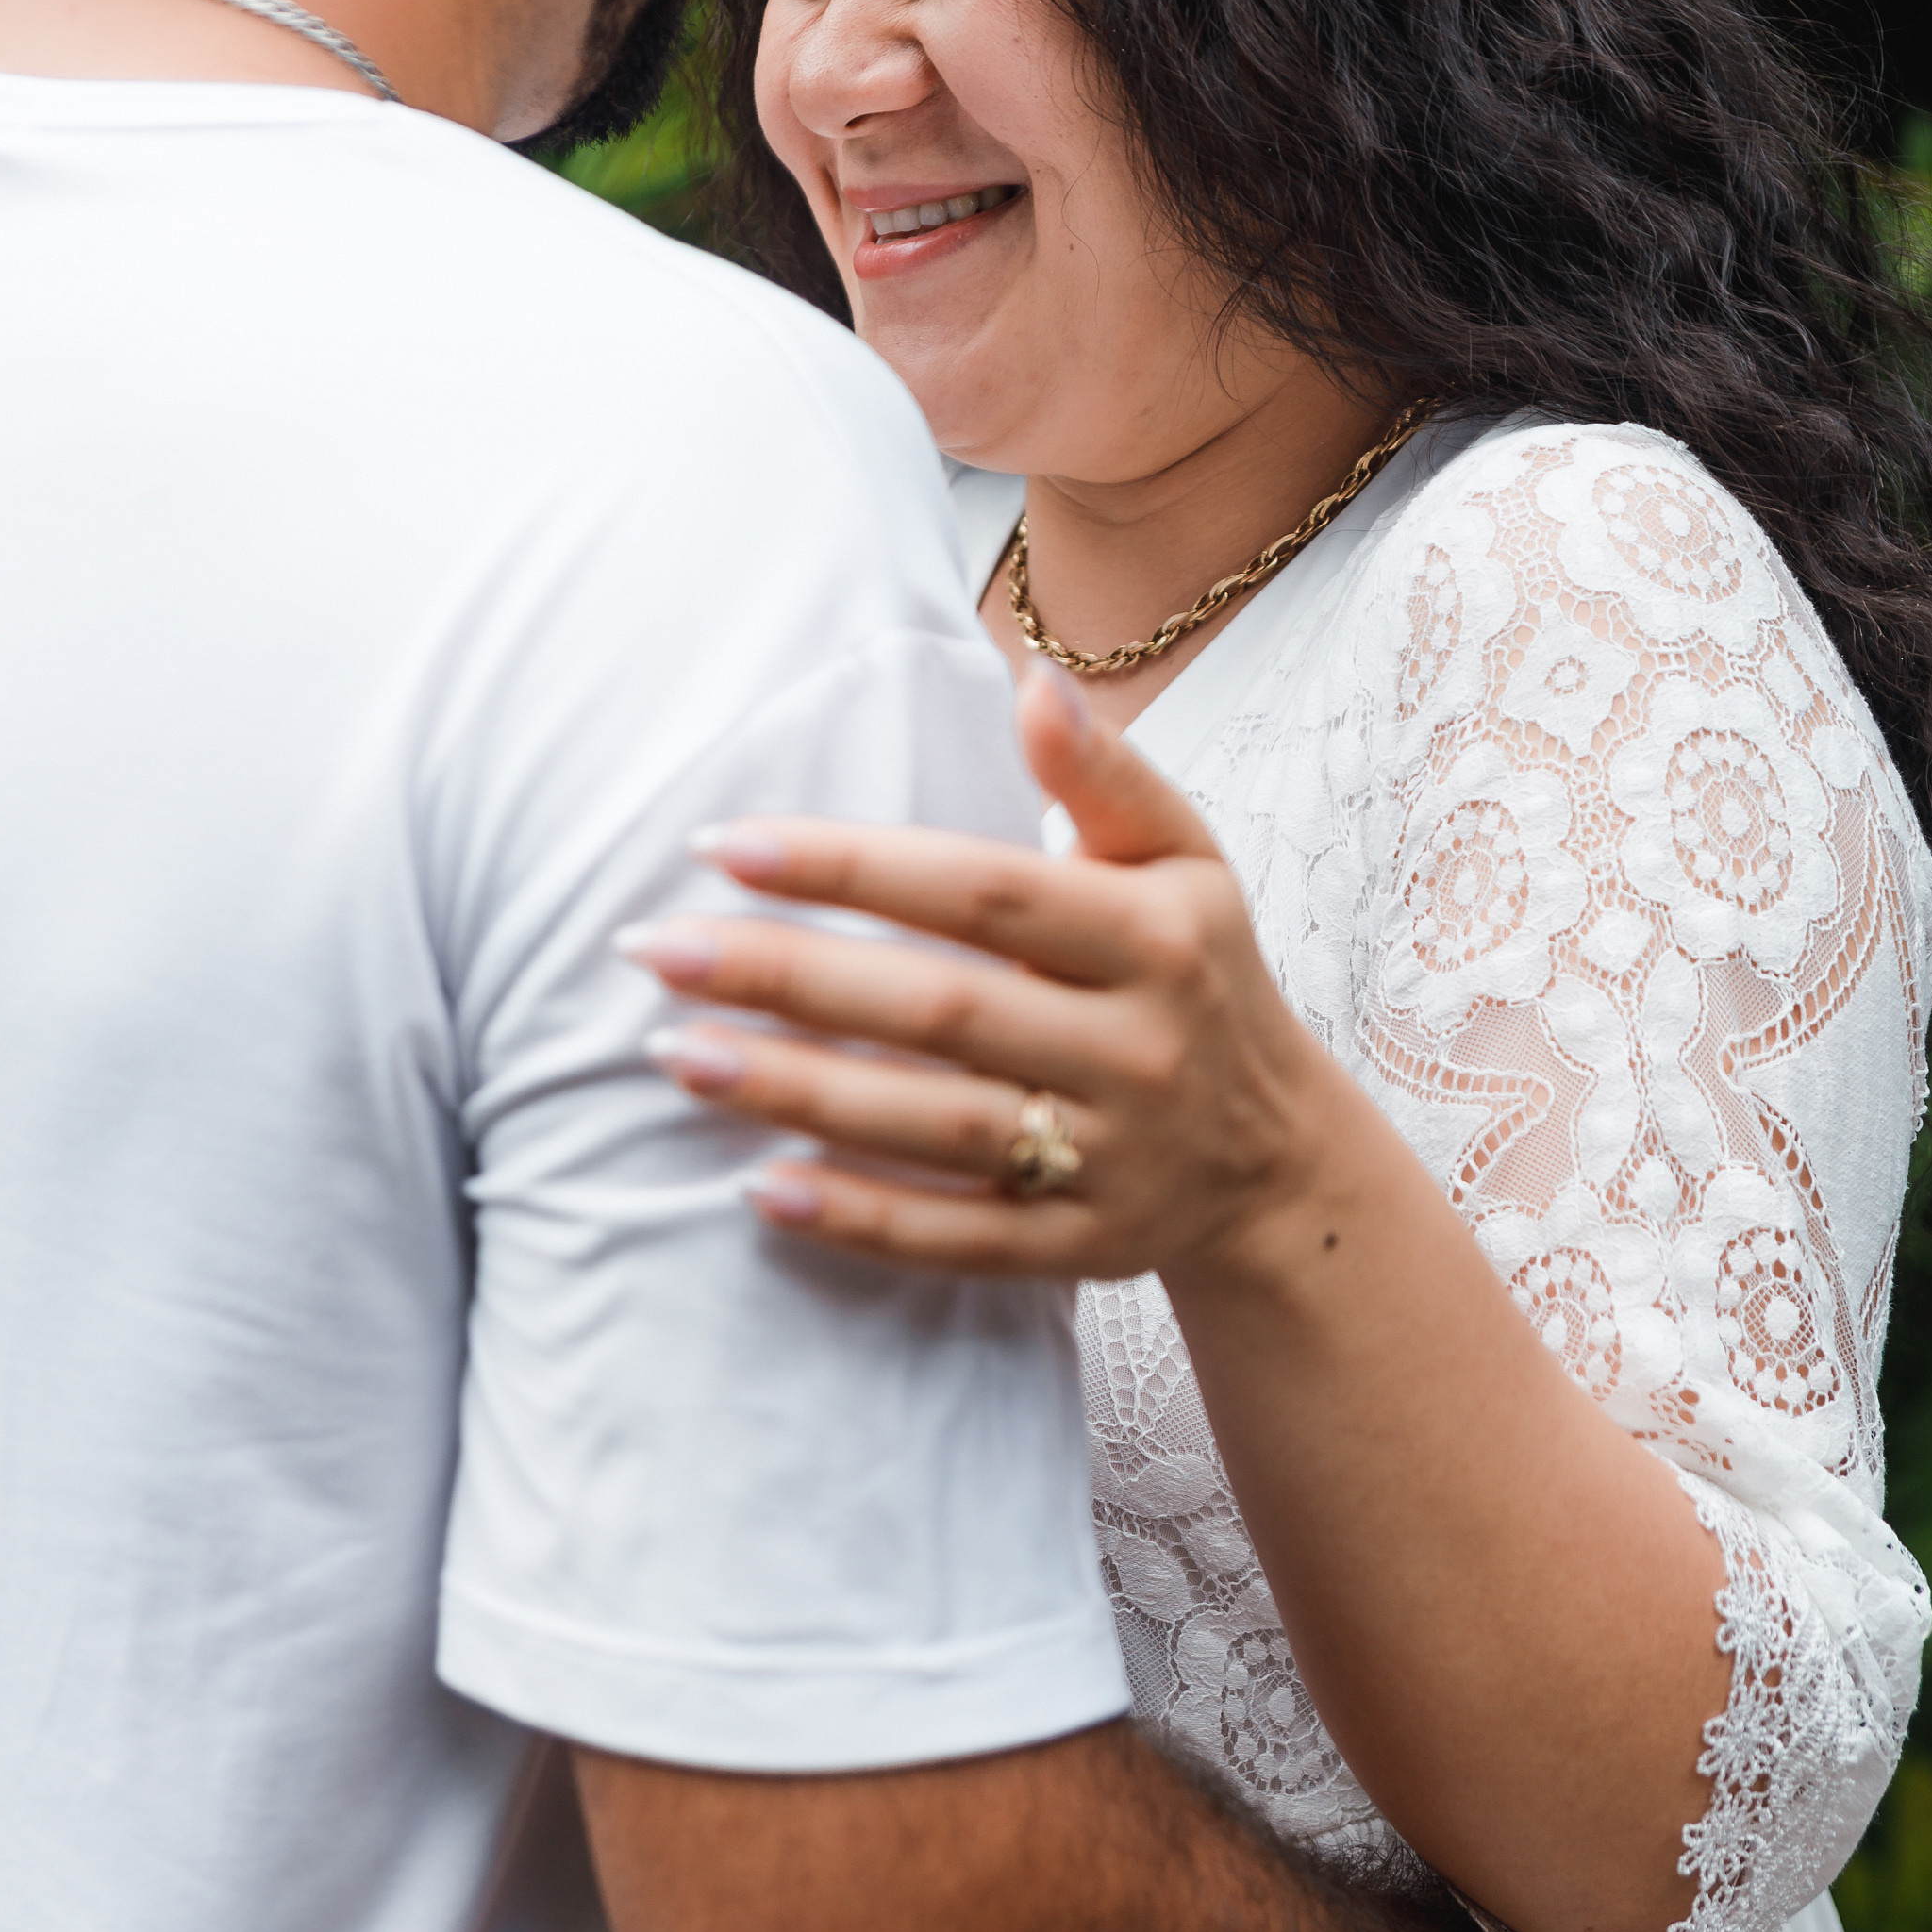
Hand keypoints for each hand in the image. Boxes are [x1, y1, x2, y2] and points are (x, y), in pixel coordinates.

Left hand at [617, 664, 1331, 1283]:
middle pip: (935, 1009)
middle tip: (653, 950)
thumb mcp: (1182, 862)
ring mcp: (1109, 1160)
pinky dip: (857, 1216)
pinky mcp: (1080, 1251)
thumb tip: (1030, 679)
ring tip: (674, 1051)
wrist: (1278, 1158)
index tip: (723, 843)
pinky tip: (758, 1185)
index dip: (849, 867)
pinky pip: (955, 1239)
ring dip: (793, 1091)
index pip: (978, 891)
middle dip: (784, 976)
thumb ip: (1103, 775)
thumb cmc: (1196, 973)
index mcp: (1153, 937)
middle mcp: (1136, 1049)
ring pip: (930, 1124)